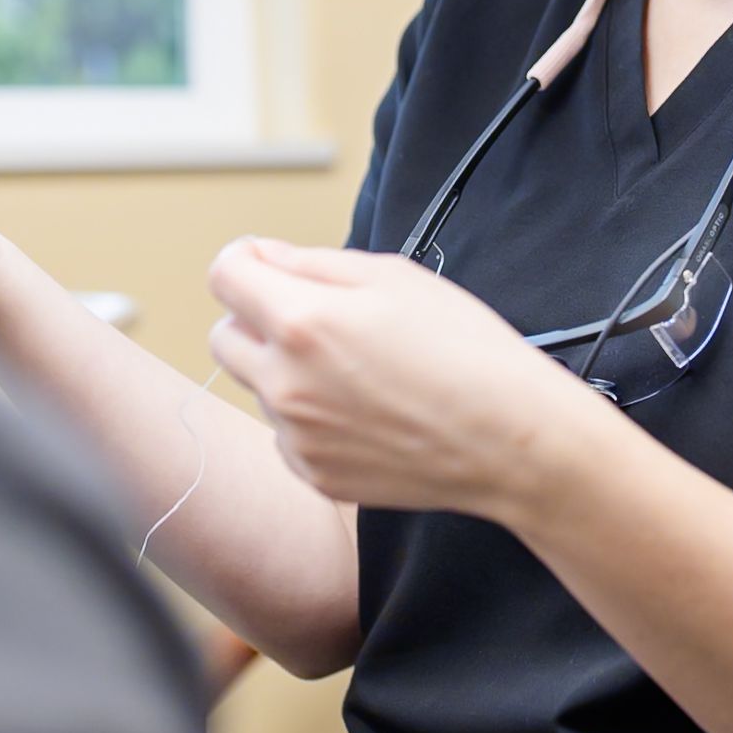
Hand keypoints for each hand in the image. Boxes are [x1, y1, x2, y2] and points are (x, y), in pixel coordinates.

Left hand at [205, 235, 588, 518]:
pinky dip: (310, 419)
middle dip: (256, 318)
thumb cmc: (465, 351)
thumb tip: (265, 258)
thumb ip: (315, 263)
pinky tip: (365, 412)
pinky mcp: (313, 474)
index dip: (246, 261)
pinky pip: (286, 434)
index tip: (269, 266)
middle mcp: (285, 384)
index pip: (224, 275)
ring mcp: (296, 436)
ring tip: (358, 371)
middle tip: (315, 318)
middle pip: (224, 336)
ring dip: (286, 371)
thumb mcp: (396, 278)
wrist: (508, 439)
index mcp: (301, 323)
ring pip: (258, 387)